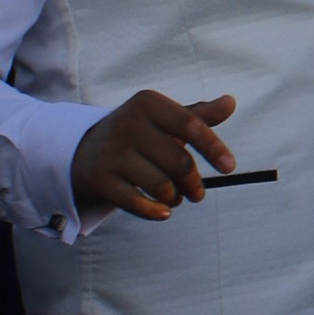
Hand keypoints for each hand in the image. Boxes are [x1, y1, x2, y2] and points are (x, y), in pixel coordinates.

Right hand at [70, 91, 236, 221]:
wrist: (83, 151)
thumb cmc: (138, 135)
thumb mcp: (164, 119)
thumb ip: (198, 115)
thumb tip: (231, 102)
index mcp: (147, 103)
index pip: (190, 125)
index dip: (213, 147)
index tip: (229, 168)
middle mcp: (127, 123)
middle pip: (179, 162)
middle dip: (194, 183)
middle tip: (197, 193)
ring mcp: (111, 152)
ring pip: (162, 186)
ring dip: (175, 198)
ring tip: (175, 198)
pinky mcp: (100, 179)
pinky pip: (138, 204)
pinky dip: (156, 212)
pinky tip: (164, 212)